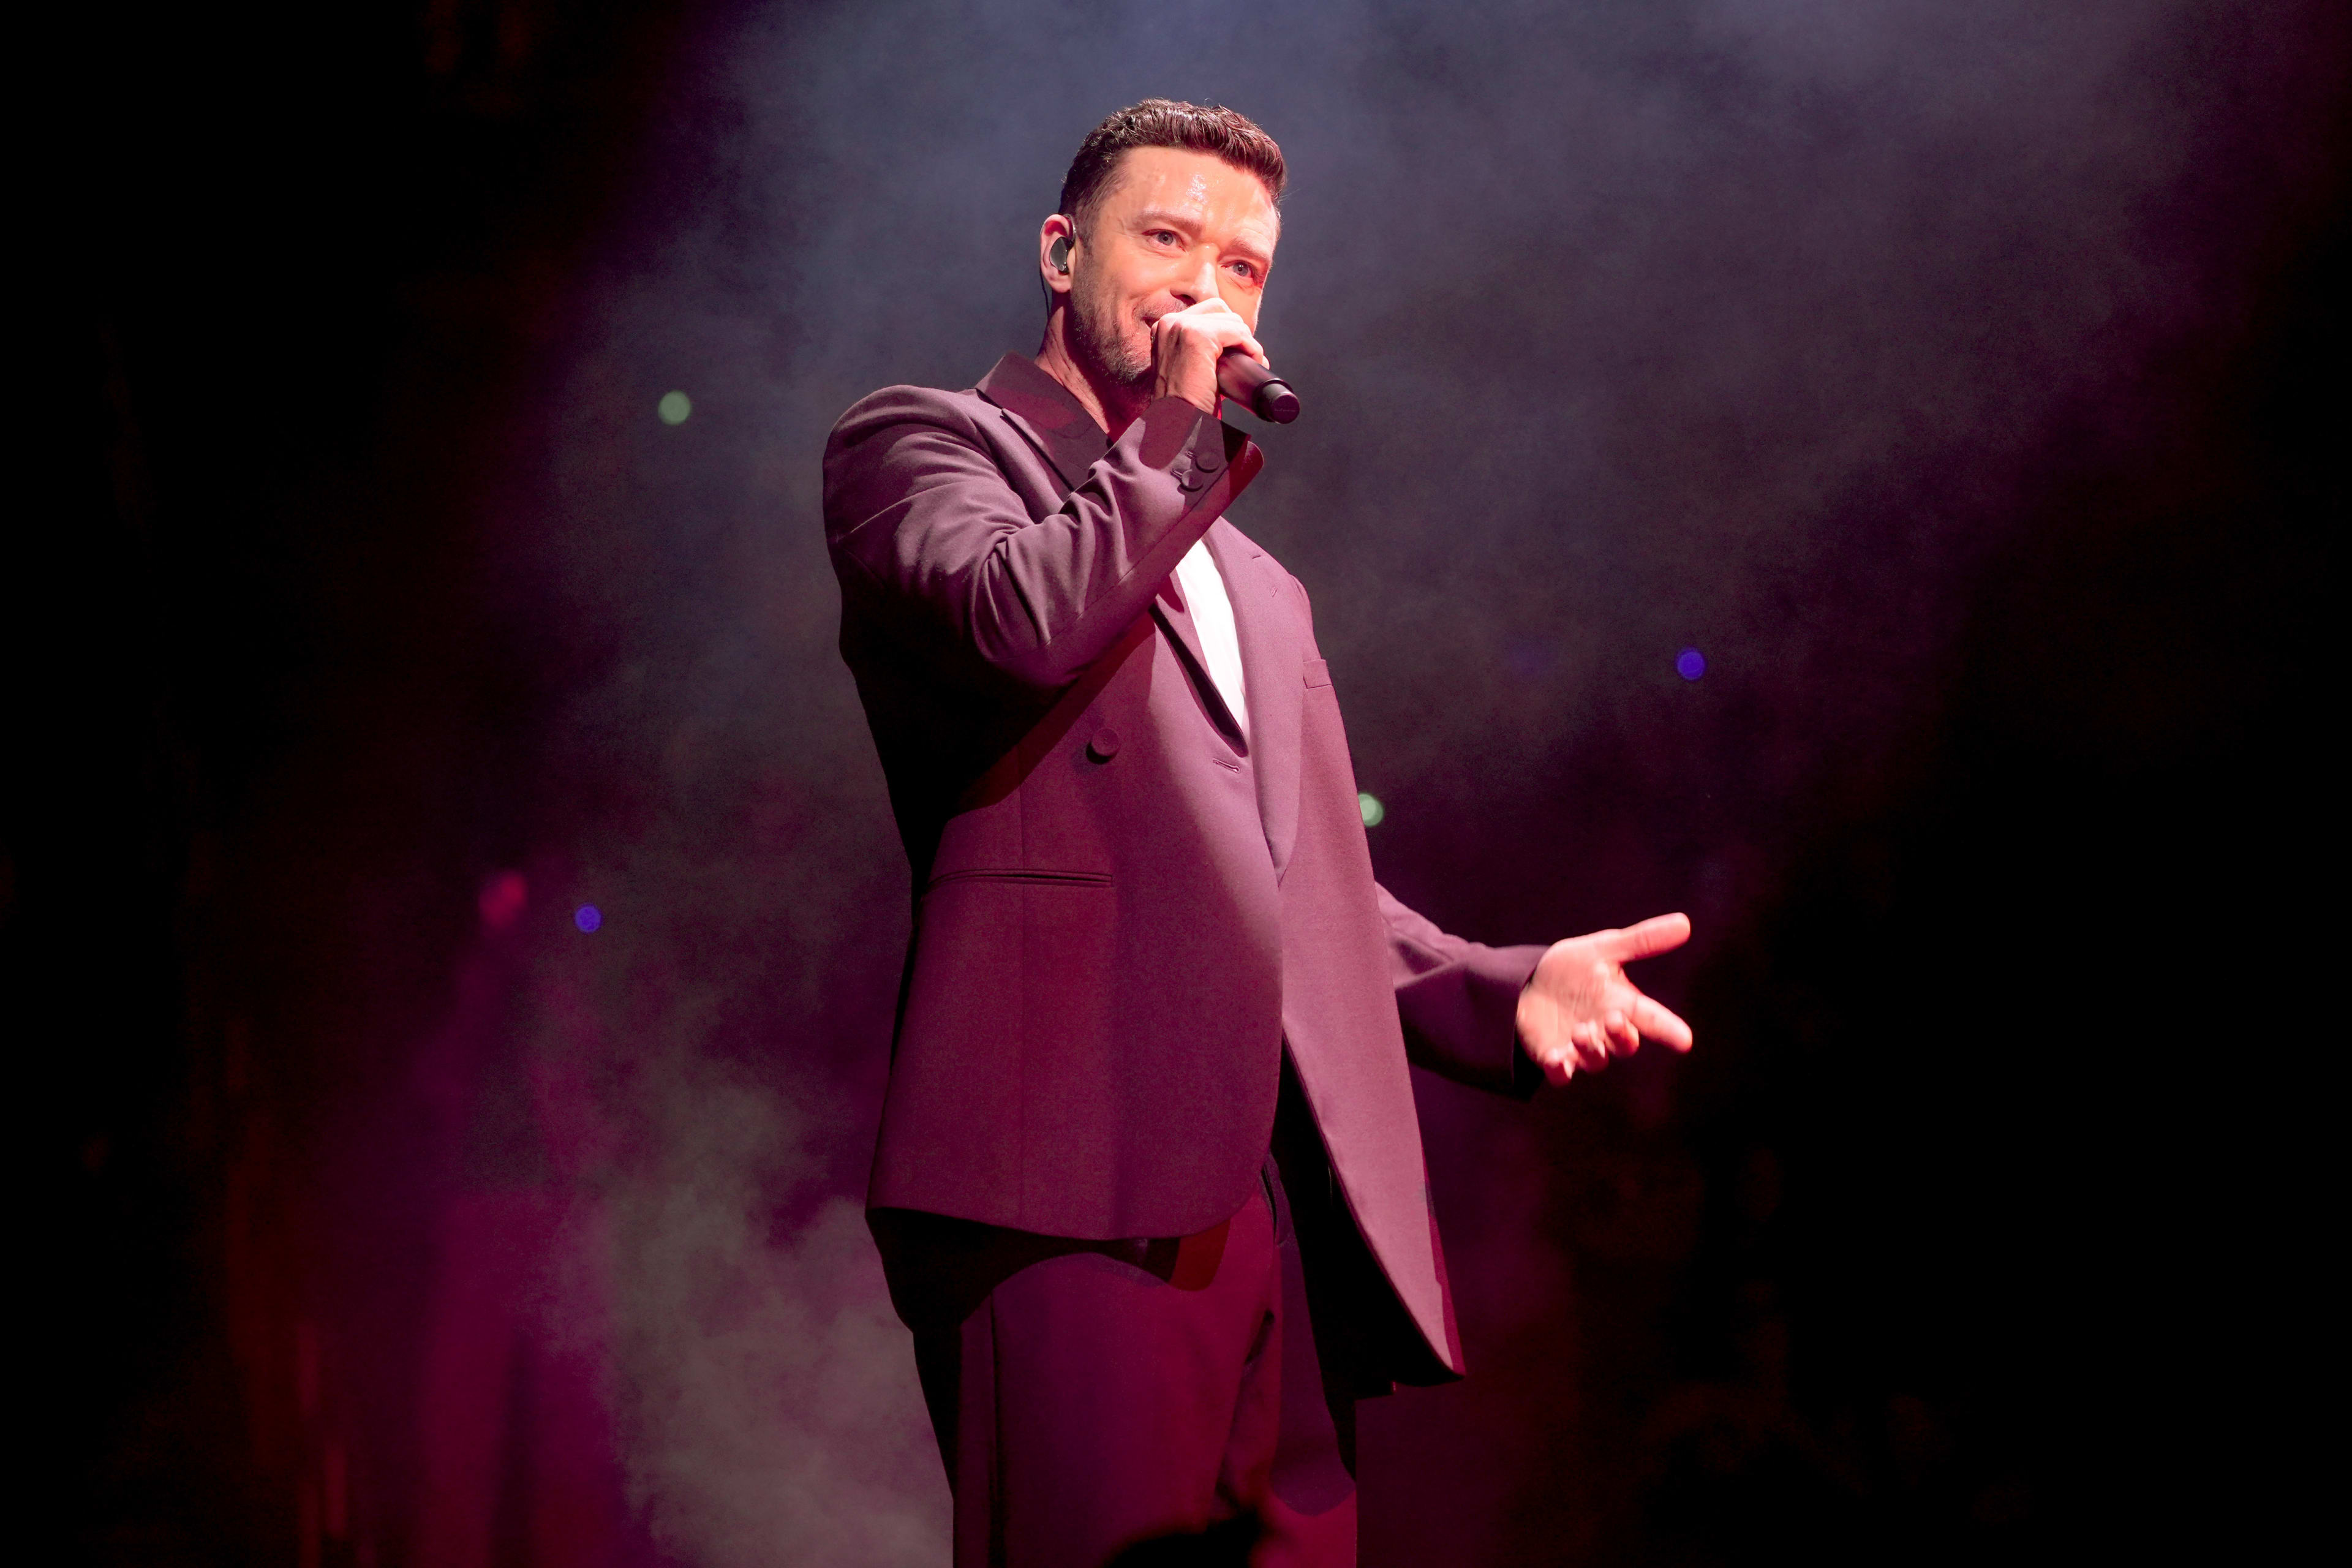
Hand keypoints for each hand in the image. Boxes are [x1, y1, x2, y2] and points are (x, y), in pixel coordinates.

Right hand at [1148, 298, 1265, 414]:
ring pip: (1232, 320)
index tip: (1237, 354)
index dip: (1227, 330)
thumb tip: (1232, 346)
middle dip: (1238, 332)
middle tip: (1246, 359)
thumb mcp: (1186, 369)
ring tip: (1248, 365)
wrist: (1175, 423)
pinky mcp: (1198, 336)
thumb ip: (1197, 353)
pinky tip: (1254, 362)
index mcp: (1165, 328)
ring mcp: (1182, 327)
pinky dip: (1252, 347)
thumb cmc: (1184, 404)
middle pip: (1220, 309)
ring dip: (1247, 341)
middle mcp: (1169, 323)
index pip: (1207, 312)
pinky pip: (1239, 332)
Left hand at [1515, 913, 1693, 1085]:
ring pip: (1595, 1060)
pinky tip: (1554, 1058)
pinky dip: (1559, 1068)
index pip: (1651, 1018)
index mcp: (1621, 1004)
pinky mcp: (1554, 1059)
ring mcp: (1580, 1049)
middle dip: (1622, 1035)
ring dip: (1590, 1048)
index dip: (1668, 1029)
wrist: (1527, 984)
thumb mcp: (1602, 949)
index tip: (1685, 1039)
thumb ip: (1641, 941)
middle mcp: (1605, 1031)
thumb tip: (1684, 922)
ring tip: (1580, 1031)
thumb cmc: (1571, 970)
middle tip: (1614, 1019)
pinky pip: (1560, 1073)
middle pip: (1624, 1044)